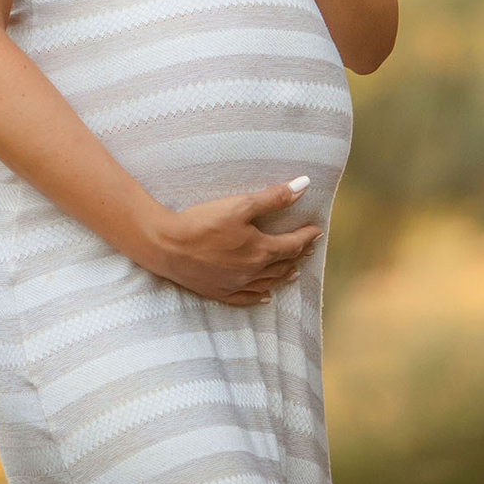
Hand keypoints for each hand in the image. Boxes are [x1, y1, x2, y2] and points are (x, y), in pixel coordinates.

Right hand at [143, 178, 320, 304]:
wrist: (167, 246)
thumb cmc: (203, 222)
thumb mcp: (240, 204)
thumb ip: (273, 197)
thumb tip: (304, 185)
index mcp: (261, 250)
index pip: (292, 244)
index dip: (306, 237)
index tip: (316, 230)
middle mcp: (253, 271)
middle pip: (283, 264)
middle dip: (298, 254)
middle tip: (307, 247)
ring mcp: (237, 284)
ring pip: (269, 282)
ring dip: (284, 275)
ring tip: (295, 270)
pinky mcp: (219, 292)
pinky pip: (246, 298)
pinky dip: (260, 296)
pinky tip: (265, 296)